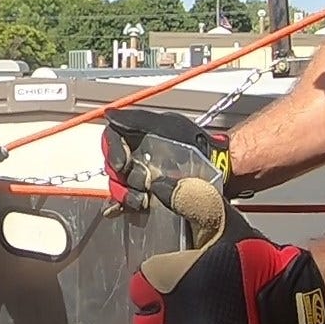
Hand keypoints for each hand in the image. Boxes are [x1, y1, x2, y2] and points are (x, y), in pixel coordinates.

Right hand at [101, 107, 230, 212]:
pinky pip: (126, 201)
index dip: (112, 151)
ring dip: (125, 193)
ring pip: (118, 185)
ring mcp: (139, 176)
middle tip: (141, 182)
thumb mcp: (166, 125)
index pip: (110, 140)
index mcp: (134, 136)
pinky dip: (124, 204)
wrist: (214, 166)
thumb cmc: (193, 141)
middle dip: (122, 177)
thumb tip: (110, 115)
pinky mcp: (146, 194)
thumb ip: (137, 120)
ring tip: (142, 198)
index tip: (122, 164)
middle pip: (112, 166)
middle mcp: (134, 155)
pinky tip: (127, 207)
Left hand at [131, 178, 324, 323]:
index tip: (175, 293)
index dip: (156, 292)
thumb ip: (190, 202)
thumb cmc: (254, 265)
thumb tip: (162, 183)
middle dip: (160, 322)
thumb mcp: (221, 224)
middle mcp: (159, 320)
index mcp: (158, 281)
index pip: (139, 291)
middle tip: (189, 319)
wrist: (291, 308)